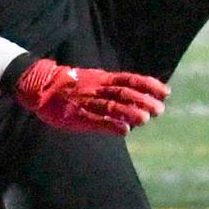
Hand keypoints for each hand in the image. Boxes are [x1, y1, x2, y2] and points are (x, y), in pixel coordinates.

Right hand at [14, 57, 169, 135]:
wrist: (41, 86)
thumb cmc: (71, 85)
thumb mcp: (94, 79)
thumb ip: (113, 87)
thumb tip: (137, 97)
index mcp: (103, 79)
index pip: (131, 80)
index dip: (149, 85)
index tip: (166, 92)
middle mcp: (98, 88)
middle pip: (124, 93)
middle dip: (143, 101)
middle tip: (160, 110)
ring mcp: (87, 101)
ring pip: (111, 106)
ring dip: (130, 112)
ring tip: (146, 118)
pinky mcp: (76, 115)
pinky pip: (96, 120)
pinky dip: (111, 124)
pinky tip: (125, 130)